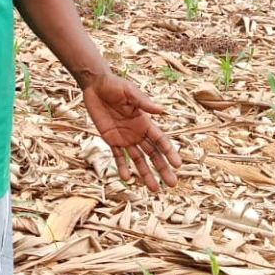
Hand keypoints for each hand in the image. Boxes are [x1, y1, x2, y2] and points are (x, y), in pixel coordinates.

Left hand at [82, 74, 180, 190]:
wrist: (95, 86)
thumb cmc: (114, 85)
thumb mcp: (129, 92)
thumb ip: (143, 102)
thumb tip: (161, 110)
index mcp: (145, 121)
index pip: (160, 140)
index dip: (169, 152)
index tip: (178, 164)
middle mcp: (137, 132)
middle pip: (153, 154)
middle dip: (163, 168)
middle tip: (173, 184)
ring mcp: (125, 138)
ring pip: (138, 159)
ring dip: (146, 174)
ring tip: (154, 190)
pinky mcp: (111, 139)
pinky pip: (118, 156)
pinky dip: (122, 167)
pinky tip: (127, 178)